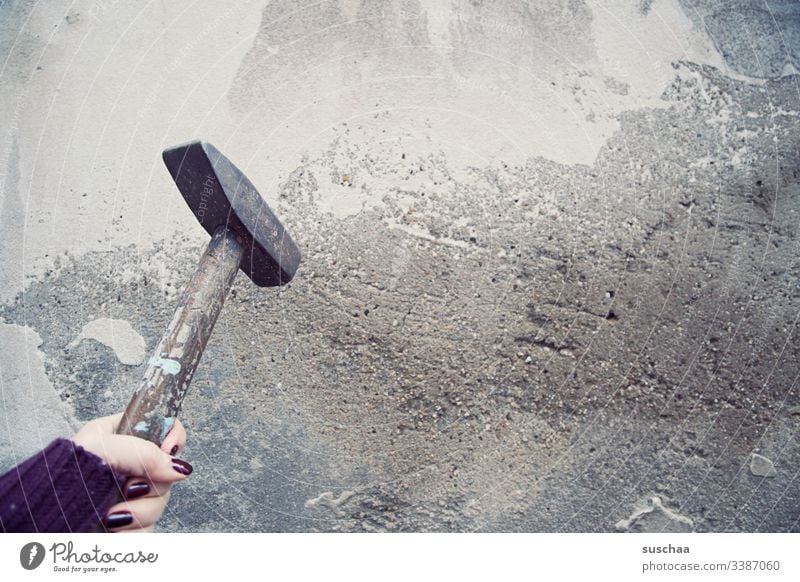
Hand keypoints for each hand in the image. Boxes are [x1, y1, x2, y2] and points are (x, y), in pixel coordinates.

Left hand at [72, 413, 190, 531]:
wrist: (44, 523)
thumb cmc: (61, 477)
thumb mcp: (103, 450)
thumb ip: (144, 452)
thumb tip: (178, 468)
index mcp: (121, 435)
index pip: (165, 426)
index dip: (172, 438)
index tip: (166, 451)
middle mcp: (129, 463)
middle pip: (168, 469)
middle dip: (151, 484)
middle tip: (128, 488)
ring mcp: (130, 494)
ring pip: (162, 500)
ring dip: (141, 511)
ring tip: (112, 514)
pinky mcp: (128, 522)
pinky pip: (150, 527)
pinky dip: (134, 531)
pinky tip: (115, 528)